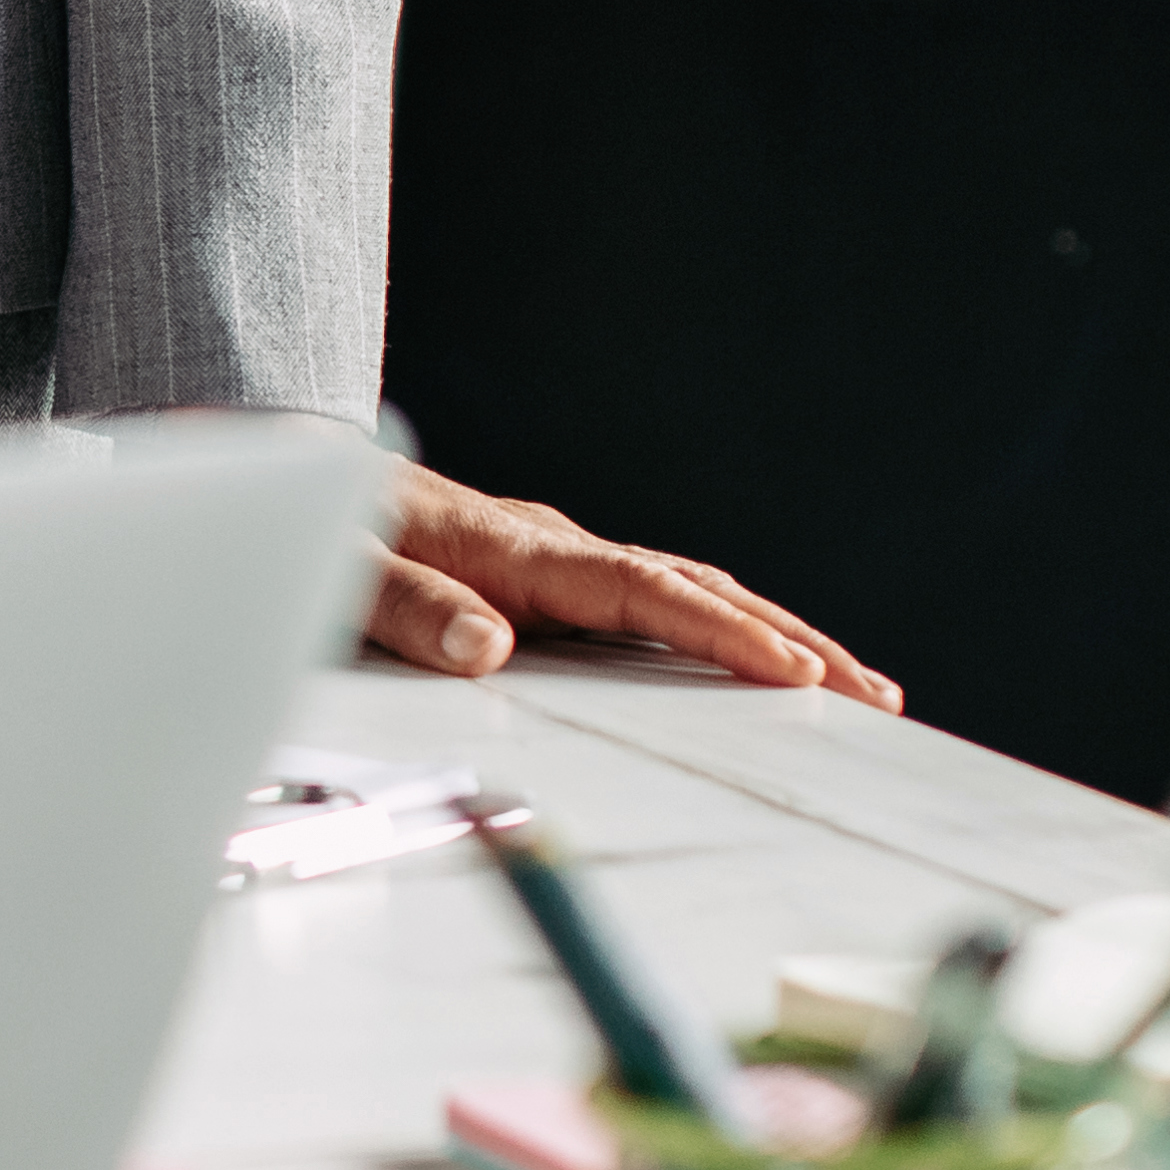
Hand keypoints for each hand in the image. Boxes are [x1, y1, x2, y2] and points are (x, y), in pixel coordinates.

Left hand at [356, 461, 901, 706]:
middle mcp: (553, 547)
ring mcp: (560, 559)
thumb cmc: (317, 530)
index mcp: (514, 548)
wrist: (294, 475)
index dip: (720, 631)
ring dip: (773, 633)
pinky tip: (756, 660)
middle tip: (874, 694)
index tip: (793, 670)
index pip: (641, 590)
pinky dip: (722, 626)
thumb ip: (409, 608)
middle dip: (791, 639)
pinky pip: (658, 600)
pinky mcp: (554, 576)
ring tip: (851, 684)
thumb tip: (490, 648)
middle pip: (696, 586)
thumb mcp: (338, 571)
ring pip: (690, 589)